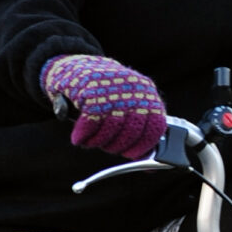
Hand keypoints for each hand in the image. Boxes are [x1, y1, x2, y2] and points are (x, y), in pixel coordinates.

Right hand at [40, 53, 167, 157]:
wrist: (74, 64)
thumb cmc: (104, 91)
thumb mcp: (126, 103)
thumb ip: (139, 129)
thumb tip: (150, 167)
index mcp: (147, 92)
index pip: (156, 126)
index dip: (144, 146)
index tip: (133, 155)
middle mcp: (134, 89)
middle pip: (132, 133)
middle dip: (118, 147)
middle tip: (108, 147)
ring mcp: (113, 89)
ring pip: (111, 131)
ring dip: (98, 143)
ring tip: (91, 142)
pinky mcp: (91, 92)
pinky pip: (91, 125)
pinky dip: (84, 136)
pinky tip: (79, 138)